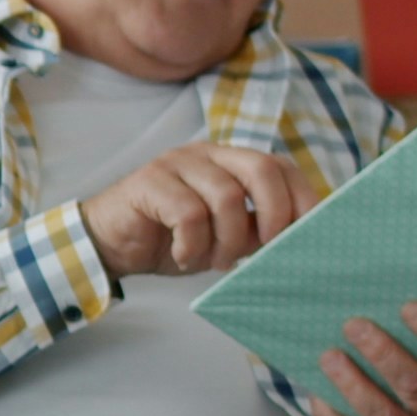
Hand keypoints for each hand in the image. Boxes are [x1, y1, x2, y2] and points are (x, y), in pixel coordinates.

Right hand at [79, 142, 317, 279]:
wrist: (111, 244)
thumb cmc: (171, 240)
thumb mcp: (226, 238)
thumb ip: (257, 230)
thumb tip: (301, 240)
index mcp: (231, 162)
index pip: (280, 165)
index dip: (302, 197)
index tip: (305, 235)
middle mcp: (208, 154)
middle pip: (261, 168)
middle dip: (274, 213)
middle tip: (265, 248)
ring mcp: (177, 163)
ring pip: (226, 196)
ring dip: (227, 240)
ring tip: (213, 262)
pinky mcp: (149, 180)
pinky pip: (188, 213)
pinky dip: (192, 244)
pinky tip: (183, 256)